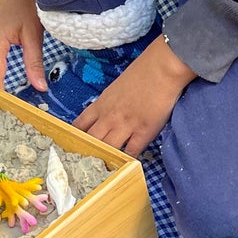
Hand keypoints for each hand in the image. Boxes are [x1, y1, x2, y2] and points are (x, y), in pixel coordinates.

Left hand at [74, 36, 195, 154]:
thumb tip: (107, 114)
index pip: (80, 126)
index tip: (75, 146)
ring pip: (108, 149)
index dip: (75, 138)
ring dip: (107, 158)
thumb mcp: (116, 87)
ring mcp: (125, 125)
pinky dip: (129, 159)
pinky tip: (128, 164)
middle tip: (88, 164)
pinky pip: (132, 151)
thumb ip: (109, 102)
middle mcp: (109, 117)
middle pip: (91, 141)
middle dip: (88, 153)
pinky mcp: (143, 131)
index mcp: (101, 104)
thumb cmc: (142, 71)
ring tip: (106, 169)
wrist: (161, 68)